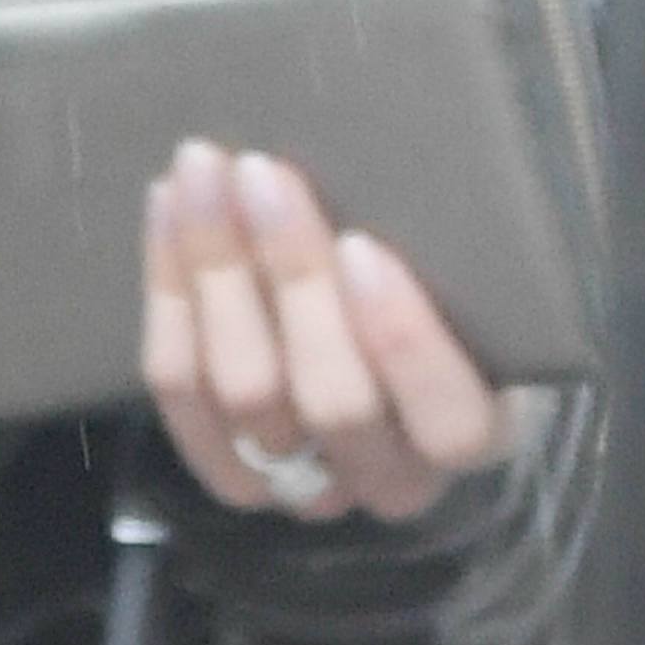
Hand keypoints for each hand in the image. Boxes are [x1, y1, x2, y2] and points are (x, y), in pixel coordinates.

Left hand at [139, 140, 506, 532]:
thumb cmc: (450, 294)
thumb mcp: (478, 279)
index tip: (363, 246)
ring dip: (217, 270)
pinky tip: (167, 205)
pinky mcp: (224, 464)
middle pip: (332, 401)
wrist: (373, 351)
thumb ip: (453, 252)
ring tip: (204, 172)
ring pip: (244, 391)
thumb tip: (392, 163)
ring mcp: (299, 481)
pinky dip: (168, 290)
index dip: (403, 342)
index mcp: (472, 434)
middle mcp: (388, 477)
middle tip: (262, 172)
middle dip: (292, 276)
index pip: (449, 423)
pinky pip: (180, 385)